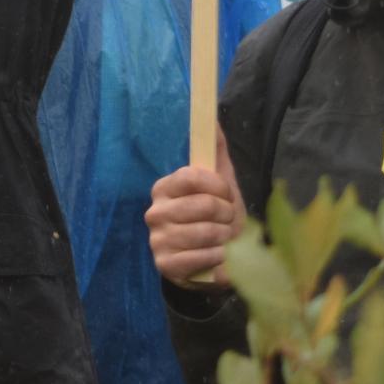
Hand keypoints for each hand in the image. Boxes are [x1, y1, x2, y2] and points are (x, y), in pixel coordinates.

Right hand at [146, 127, 245, 289]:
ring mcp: (157, 239)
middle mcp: (155, 211)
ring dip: (225, 237)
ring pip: (204, 233)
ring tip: (225, 239)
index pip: (192, 177)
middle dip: (226, 214)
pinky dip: (218, 258)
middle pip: (203, 205)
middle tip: (228, 221)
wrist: (214, 259)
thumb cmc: (217, 218)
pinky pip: (201, 258)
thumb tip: (212, 118)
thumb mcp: (220, 184)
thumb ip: (215, 151)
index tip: (227, 196)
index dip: (219, 187)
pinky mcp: (164, 265)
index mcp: (164, 187)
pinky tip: (218, 257)